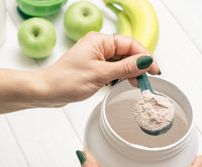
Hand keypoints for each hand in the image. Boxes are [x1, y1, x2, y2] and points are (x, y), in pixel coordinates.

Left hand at [40, 32, 159, 105]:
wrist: (46, 91)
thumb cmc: (66, 81)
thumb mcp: (100, 75)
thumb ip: (125, 68)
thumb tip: (146, 62)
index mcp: (99, 41)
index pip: (130, 44)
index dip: (145, 56)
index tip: (154, 70)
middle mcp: (98, 46)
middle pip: (126, 52)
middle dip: (138, 66)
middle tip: (146, 80)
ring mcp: (95, 57)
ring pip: (120, 62)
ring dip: (129, 72)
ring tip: (136, 84)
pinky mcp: (92, 67)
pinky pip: (112, 69)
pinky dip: (120, 76)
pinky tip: (124, 84)